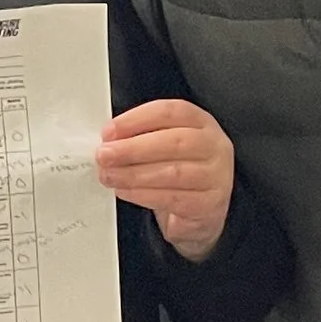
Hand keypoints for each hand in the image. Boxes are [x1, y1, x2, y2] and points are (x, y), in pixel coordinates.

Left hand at [96, 99, 234, 256]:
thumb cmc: (179, 169)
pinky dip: (143, 195)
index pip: (170, 112)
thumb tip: (108, 140)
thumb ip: (141, 137)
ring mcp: (216, 176)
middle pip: (173, 142)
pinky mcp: (209, 204)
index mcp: (201, 122)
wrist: (201, 209)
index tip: (109, 131)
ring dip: (133, 174)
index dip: (136, 119)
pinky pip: (172, 198)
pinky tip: (125, 191)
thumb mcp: (164, 145)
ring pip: (172, 173)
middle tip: (104, 155)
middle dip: (132, 149)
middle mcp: (214, 146)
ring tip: (110, 175)